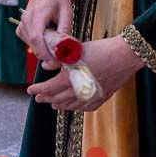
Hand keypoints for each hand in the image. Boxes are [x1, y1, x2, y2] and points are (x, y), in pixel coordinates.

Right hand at [16, 0, 71, 66]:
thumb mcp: (67, 11)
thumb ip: (65, 28)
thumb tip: (65, 47)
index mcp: (38, 13)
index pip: (37, 38)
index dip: (45, 52)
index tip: (55, 60)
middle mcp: (27, 18)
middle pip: (34, 44)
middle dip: (47, 54)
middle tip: (60, 57)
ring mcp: (22, 22)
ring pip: (31, 45)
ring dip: (42, 49)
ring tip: (55, 44)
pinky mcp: (21, 26)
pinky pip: (28, 41)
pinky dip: (37, 44)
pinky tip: (46, 38)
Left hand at [27, 35, 142, 110]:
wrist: (125, 55)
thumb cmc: (102, 49)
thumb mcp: (78, 50)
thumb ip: (60, 58)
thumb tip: (46, 64)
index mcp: (72, 78)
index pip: (50, 88)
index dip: (38, 89)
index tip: (30, 90)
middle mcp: (80, 90)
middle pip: (58, 98)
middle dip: (47, 98)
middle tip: (38, 98)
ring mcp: (91, 96)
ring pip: (71, 105)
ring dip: (60, 104)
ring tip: (53, 104)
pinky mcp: (102, 97)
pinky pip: (86, 107)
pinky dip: (77, 107)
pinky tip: (74, 106)